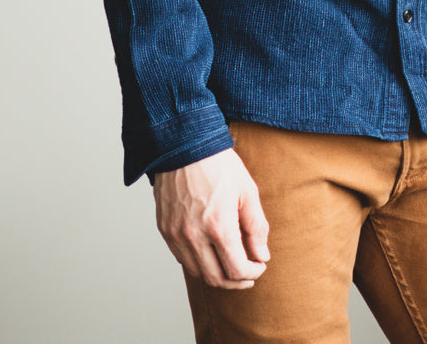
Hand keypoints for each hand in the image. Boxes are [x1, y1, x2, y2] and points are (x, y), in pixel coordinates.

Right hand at [153, 148, 269, 288]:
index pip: (236, 269)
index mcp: (218, 226)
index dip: (252, 273)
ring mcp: (176, 235)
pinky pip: (182, 259)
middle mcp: (194, 236)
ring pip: (197, 272)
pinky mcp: (165, 230)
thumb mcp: (247, 191)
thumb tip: (262, 256)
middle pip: (216, 278)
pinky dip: (198, 263)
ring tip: (231, 265)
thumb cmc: (219, 165)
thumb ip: (256, 227)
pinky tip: (211, 252)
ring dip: (217, 275)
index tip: (260, 266)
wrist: (185, 145)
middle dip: (236, 281)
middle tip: (249, 274)